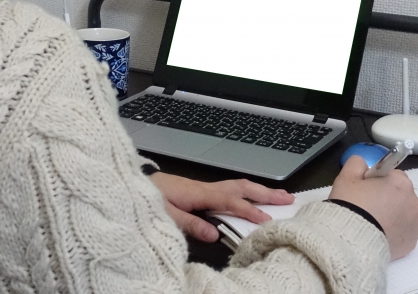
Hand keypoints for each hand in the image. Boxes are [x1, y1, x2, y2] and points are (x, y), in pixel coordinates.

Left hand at [150, 172, 294, 242]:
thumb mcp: (165, 215)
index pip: (230, 201)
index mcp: (197, 193)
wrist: (130, 184)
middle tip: (288, 198)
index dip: (249, 210)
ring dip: (259, 191)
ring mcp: (203, 187)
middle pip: (241, 187)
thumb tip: (213, 234)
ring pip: (238, 186)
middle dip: (265, 193)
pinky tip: (252, 198)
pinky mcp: (199, 190)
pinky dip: (246, 192)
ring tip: (279, 196)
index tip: (266, 219)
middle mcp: (204, 187)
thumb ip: (190, 224)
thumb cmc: (147, 198)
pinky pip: (230, 189)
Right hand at [328, 155, 417, 259]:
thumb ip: (357, 163)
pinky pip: (403, 231)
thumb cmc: (350, 205)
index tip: (365, 190)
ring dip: (392, 214)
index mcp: (401, 183)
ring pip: (403, 212)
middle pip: (400, 194)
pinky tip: (377, 233)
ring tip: (371, 222)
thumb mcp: (346, 177)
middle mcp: (414, 202)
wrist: (351, 241)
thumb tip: (363, 163)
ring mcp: (415, 224)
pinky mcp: (412, 242)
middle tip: (366, 206)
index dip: (376, 181)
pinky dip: (394, 231)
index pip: (392, 175)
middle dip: (387, 197)